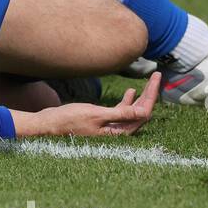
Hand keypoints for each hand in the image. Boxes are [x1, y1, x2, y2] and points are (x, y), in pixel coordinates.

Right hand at [17, 73, 160, 137]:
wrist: (51, 124)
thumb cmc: (71, 119)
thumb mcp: (96, 114)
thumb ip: (121, 113)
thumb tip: (145, 112)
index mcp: (119, 132)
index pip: (143, 113)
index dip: (152, 95)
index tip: (156, 78)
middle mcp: (118, 131)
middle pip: (141, 111)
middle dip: (150, 94)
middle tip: (157, 75)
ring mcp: (112, 126)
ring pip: (133, 110)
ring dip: (141, 96)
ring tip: (148, 82)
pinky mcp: (104, 121)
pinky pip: (122, 111)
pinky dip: (128, 101)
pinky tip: (130, 91)